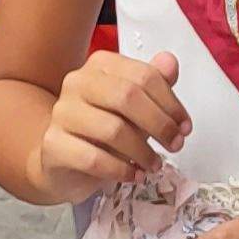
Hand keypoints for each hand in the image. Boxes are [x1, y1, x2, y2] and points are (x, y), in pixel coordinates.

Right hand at [38, 49, 190, 194]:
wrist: (64, 160)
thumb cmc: (103, 130)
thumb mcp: (134, 108)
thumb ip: (153, 85)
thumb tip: (170, 62)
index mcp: (100, 66)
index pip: (143, 76)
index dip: (171, 103)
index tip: (185, 127)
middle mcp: (77, 82)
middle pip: (127, 97)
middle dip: (159, 124)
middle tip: (175, 145)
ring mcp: (62, 112)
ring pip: (112, 130)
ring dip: (142, 152)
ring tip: (154, 165)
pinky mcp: (53, 144)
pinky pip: (93, 158)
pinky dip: (120, 170)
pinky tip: (133, 176)